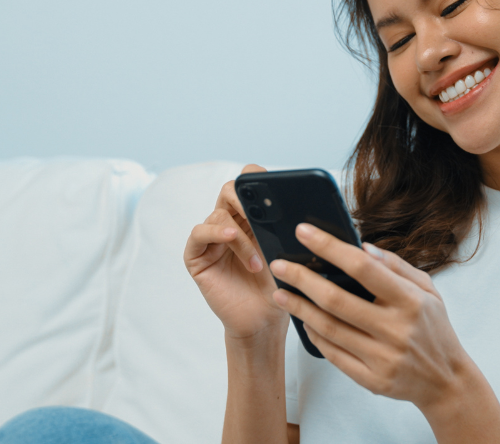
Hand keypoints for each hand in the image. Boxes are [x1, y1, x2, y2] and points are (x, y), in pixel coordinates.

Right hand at [184, 164, 286, 340]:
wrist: (265, 320)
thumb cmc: (279, 287)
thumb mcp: (290, 251)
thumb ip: (288, 225)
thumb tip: (301, 202)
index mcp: (253, 218)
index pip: (249, 182)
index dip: (257, 179)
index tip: (275, 191)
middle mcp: (231, 223)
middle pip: (230, 190)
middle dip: (246, 198)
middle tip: (261, 215)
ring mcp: (213, 240)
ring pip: (219, 213)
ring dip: (241, 235)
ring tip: (257, 261)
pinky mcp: (197, 256)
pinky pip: (199, 232)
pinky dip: (215, 232)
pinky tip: (230, 237)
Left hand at [268, 223, 471, 411]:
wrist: (446, 380)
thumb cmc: (434, 329)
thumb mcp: (428, 290)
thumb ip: (397, 266)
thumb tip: (363, 246)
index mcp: (410, 301)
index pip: (362, 267)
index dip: (329, 247)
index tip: (303, 232)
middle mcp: (396, 329)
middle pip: (336, 299)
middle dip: (301, 279)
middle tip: (279, 266)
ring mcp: (383, 358)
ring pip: (328, 328)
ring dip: (299, 308)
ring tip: (280, 293)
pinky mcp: (372, 380)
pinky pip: (333, 354)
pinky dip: (314, 335)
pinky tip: (303, 320)